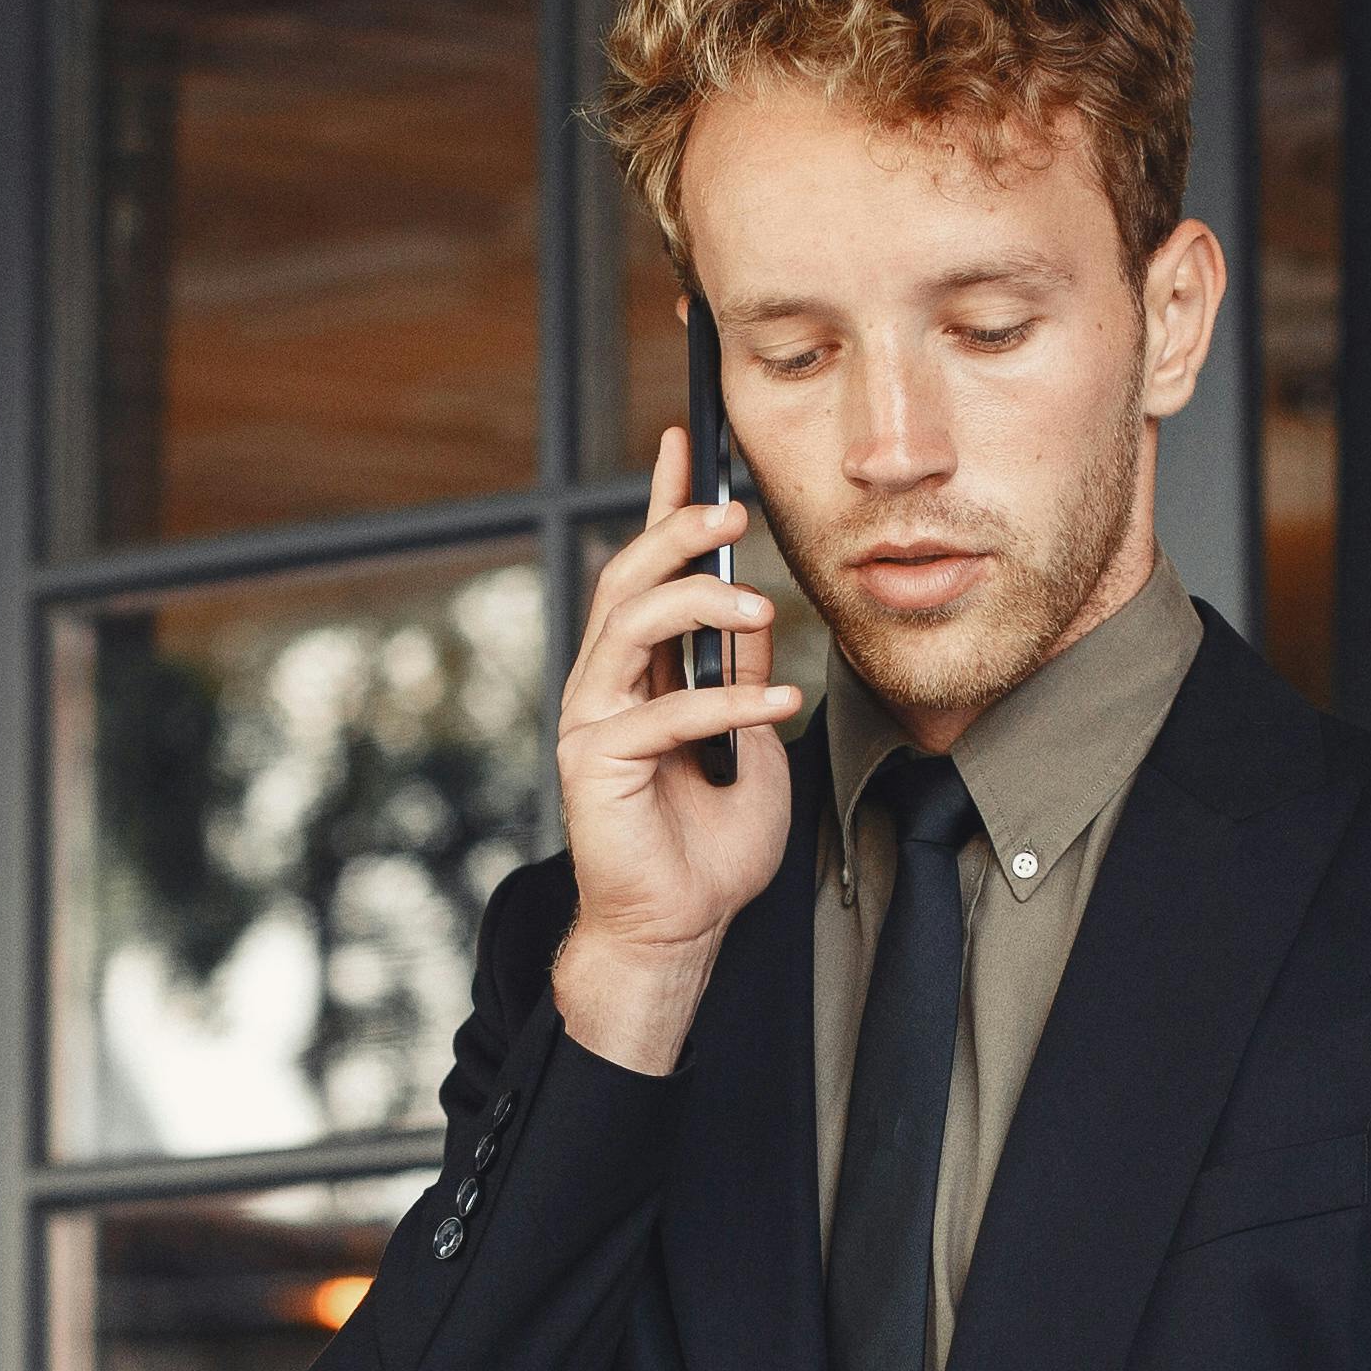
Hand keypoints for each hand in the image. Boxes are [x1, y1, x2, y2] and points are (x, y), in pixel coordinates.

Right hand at [544, 426, 810, 1072]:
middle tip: (733, 509)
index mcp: (637, 673)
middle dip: (676, 530)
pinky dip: (727, 702)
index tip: (685, 440)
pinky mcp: (595, 763)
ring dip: (698, 600)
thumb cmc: (709, 850)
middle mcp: (604, 685)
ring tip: (764, 608)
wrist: (680, 931)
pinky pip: (662, 712)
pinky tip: (777, 707)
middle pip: (626, 579)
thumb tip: (751, 618)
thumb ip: (741, 679)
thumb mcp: (749, 743)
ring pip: (628, 623)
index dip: (662, 503)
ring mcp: (592, 720)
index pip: (645, 570)